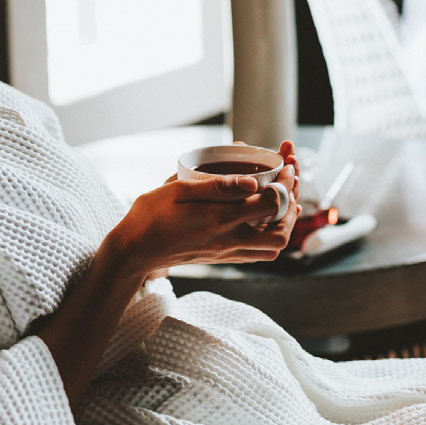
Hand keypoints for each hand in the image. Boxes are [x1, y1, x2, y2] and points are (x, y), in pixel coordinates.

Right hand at [108, 163, 301, 277]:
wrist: (134, 251)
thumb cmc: (150, 215)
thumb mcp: (178, 190)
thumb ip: (217, 186)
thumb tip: (254, 182)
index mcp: (218, 219)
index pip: (270, 204)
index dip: (285, 183)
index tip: (286, 165)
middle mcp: (227, 240)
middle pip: (280, 235)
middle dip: (291, 209)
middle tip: (288, 186)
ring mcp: (225, 253)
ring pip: (272, 249)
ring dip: (283, 225)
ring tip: (281, 202)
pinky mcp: (221, 259)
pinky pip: (257, 253)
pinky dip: (268, 235)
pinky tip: (262, 217)